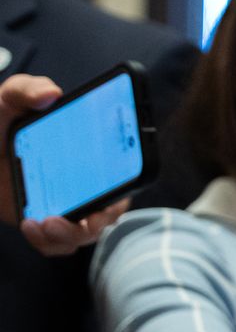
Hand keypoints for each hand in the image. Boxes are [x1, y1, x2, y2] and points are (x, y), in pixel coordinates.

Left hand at [1, 74, 130, 255]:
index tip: (114, 189)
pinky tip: (29, 223)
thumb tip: (51, 94)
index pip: (123, 170)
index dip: (129, 183)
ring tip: (41, 224)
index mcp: (91, 151)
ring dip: (70, 235)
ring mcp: (65, 203)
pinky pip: (56, 244)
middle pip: (111, 210)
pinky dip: (47, 242)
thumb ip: (27, 88)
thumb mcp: (9, 98)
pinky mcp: (43, 222)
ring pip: (84, 233)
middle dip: (100, 219)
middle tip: (83, 215)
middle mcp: (85, 180)